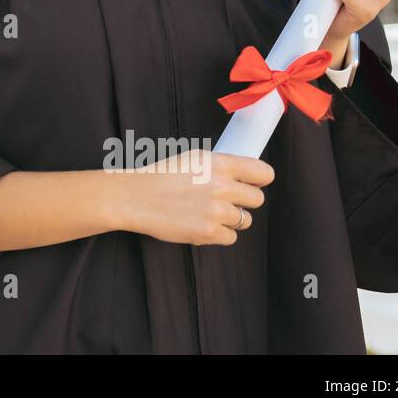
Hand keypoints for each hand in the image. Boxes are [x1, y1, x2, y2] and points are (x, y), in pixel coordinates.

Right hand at [122, 150, 273, 246]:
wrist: (135, 197)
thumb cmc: (160, 176)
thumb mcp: (192, 159)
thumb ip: (220, 166)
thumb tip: (243, 176)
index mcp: (220, 163)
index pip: (263, 173)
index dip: (260, 180)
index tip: (253, 184)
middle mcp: (222, 186)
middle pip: (257, 199)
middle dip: (244, 201)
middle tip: (226, 201)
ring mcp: (217, 211)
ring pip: (245, 220)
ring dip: (231, 219)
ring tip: (209, 214)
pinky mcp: (209, 232)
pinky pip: (231, 237)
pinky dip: (219, 234)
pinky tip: (201, 225)